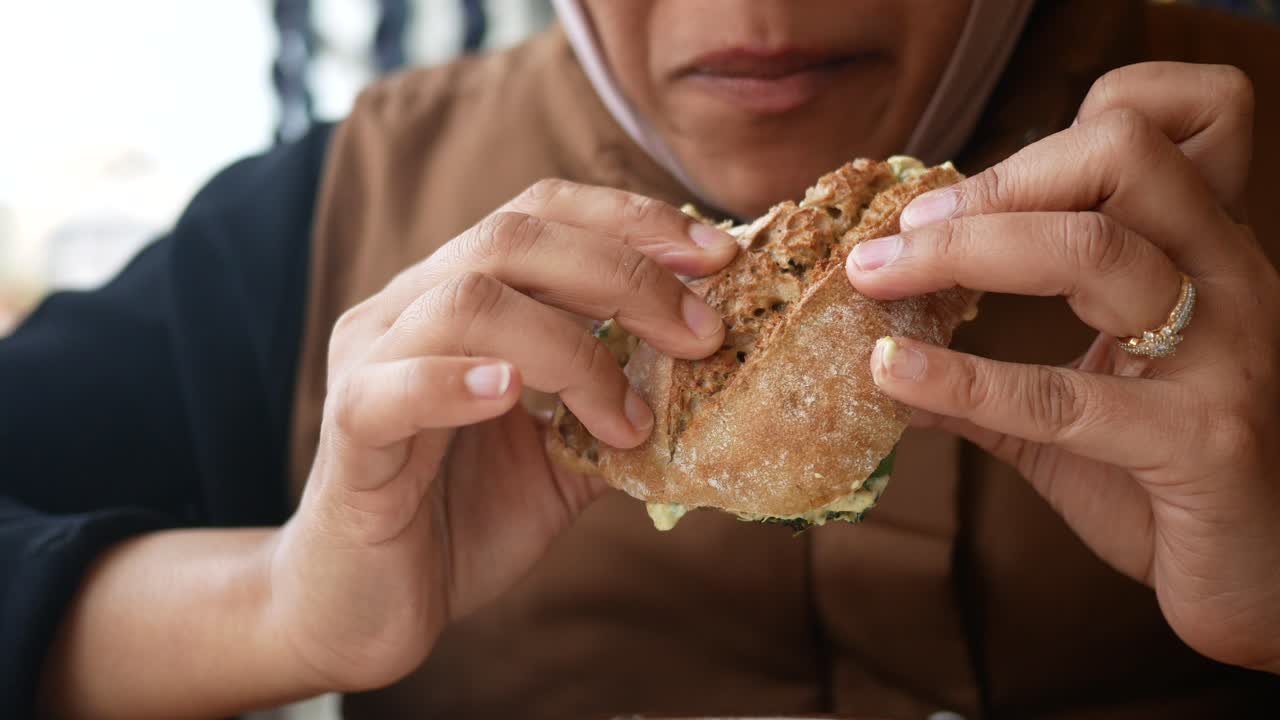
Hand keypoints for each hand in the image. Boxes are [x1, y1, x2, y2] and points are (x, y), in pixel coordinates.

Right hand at [268, 181, 736, 689]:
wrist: (367, 607)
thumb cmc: (463, 519)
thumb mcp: (564, 460)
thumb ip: (618, 408)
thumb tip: (715, 381)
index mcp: (461, 296)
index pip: (543, 212)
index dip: (631, 219)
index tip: (717, 256)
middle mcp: (410, 308)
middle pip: (514, 238)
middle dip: (626, 274)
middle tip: (702, 333)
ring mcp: (370, 362)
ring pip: (467, 301)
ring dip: (571, 350)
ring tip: (627, 418)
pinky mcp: (349, 431)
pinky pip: (393, 387)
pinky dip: (458, 382)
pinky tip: (512, 396)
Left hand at [847, 62, 1279, 672]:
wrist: (1266, 584)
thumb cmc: (1167, 484)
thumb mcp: (1081, 408)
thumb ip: (994, 380)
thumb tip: (884, 358)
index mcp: (1200, 253)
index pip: (1151, 127)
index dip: (1046, 138)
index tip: (944, 195)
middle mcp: (1227, 278)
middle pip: (1119, 159)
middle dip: (988, 184)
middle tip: (896, 233)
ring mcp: (1227, 352)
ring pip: (1094, 251)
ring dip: (962, 252)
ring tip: (874, 276)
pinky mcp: (1204, 439)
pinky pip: (1065, 398)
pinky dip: (962, 379)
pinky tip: (894, 373)